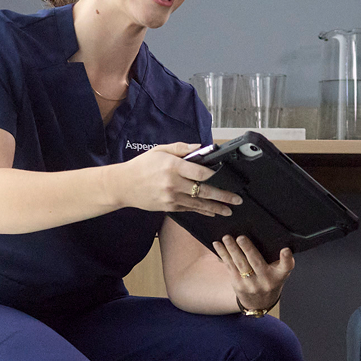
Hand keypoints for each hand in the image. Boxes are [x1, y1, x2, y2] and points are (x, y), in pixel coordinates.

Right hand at [116, 142, 240, 215]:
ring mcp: (171, 197)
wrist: (123, 185)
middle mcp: (173, 184)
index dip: (215, 175)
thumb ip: (181, 148)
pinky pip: (189, 209)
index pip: (199, 172)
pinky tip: (212, 212)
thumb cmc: (142, 165)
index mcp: (173, 167)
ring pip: (199, 204)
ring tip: (229, 210)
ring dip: (216, 208)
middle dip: (223, 196)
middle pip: (203, 191)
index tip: (228, 176)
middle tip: (237, 199)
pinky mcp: (168, 207)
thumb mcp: (160, 150)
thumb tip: (200, 147)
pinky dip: (202, 211)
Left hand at [213, 235, 294, 312]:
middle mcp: (266, 280)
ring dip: (231, 250)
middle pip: (256, 263)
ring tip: (226, 238)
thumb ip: (278, 259)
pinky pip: (230, 267)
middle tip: (240, 237)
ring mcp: (250, 284)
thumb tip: (264, 236)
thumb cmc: (271, 279)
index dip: (286, 258)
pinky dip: (223, 254)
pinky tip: (218, 245)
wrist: (260, 303)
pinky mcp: (238, 284)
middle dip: (248, 249)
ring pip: (240, 264)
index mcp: (279, 275)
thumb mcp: (279, 272)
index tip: (286, 250)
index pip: (286, 267)